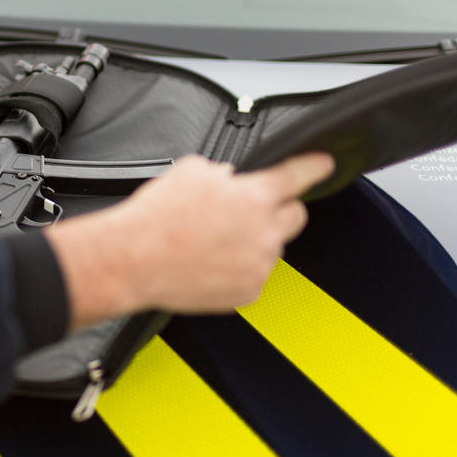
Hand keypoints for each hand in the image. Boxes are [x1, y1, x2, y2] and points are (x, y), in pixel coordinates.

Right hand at [45, 152, 333, 328]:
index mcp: (254, 196)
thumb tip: (228, 180)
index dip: (314, 166)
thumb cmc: (156, 218)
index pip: (297, 175)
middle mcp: (264, 232)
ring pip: (271, 248)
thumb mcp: (190, 172)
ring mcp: (258, 266)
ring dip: (253, 242)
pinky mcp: (246, 292)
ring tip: (213, 242)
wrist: (133, 260)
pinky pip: (253, 276)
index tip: (324, 164)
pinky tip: (209, 264)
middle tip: (253, 211)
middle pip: (295, 216)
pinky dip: (238, 270)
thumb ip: (222, 173)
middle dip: (280, 209)